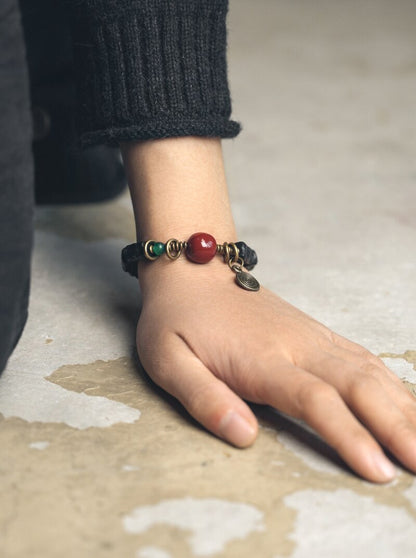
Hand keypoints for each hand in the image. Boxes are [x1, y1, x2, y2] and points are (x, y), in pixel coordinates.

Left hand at [137, 258, 415, 483]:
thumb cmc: (176, 319)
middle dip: (397, 426)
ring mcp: (310, 335)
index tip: (379, 470)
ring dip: (404, 406)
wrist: (192, 269)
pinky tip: (407, 403)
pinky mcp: (315, 332)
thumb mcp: (166, 360)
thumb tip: (244, 436)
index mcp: (260, 358)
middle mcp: (296, 345)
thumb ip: (204, 397)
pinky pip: (363, 357)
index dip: (349, 434)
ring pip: (370, 369)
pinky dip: (393, 382)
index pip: (315, 398)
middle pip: (358, 385)